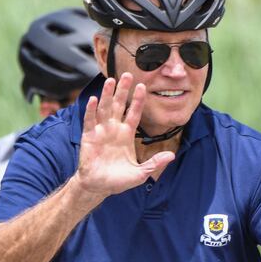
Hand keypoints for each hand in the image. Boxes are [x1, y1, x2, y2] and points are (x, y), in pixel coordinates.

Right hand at [73, 73, 174, 200]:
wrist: (99, 187)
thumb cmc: (118, 180)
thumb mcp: (140, 173)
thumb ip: (155, 163)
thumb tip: (172, 155)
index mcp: (126, 134)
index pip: (133, 113)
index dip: (138, 100)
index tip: (143, 86)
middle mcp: (114, 129)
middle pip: (118, 105)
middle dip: (123, 90)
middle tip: (128, 74)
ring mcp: (101, 131)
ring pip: (104, 108)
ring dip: (106, 94)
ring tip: (110, 80)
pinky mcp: (89, 137)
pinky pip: (90, 121)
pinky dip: (91, 110)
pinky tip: (94, 99)